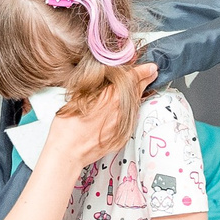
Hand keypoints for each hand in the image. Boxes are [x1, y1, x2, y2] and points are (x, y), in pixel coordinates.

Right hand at [40, 63, 155, 166]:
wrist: (68, 151)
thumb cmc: (68, 126)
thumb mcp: (78, 97)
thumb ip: (95, 86)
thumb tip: (103, 78)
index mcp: (111, 97)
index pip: (133, 78)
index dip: (143, 71)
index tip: (150, 67)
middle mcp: (121, 110)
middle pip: (138, 90)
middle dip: (145, 80)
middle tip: (152, 73)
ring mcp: (124, 124)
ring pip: (135, 104)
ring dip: (139, 94)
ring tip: (141, 86)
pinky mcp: (123, 135)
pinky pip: (131, 118)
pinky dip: (131, 109)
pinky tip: (128, 106)